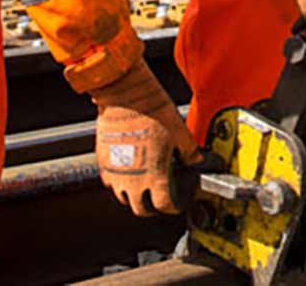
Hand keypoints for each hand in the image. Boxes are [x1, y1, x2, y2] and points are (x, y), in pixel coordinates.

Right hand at [91, 60, 198, 216]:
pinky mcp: (103, 161)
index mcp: (154, 175)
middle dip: (153, 207)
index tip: (178, 201)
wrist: (126, 96)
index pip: (164, 206)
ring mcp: (115, 172)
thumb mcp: (180, 133)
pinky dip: (120, 182)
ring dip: (135, 196)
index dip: (174, 206)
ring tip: (146, 184)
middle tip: (161, 198)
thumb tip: (202, 161)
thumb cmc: (153, 111)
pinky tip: (131, 171)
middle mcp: (132, 179)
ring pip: (123, 197)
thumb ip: (191, 153)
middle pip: (140, 209)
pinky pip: (110, 182)